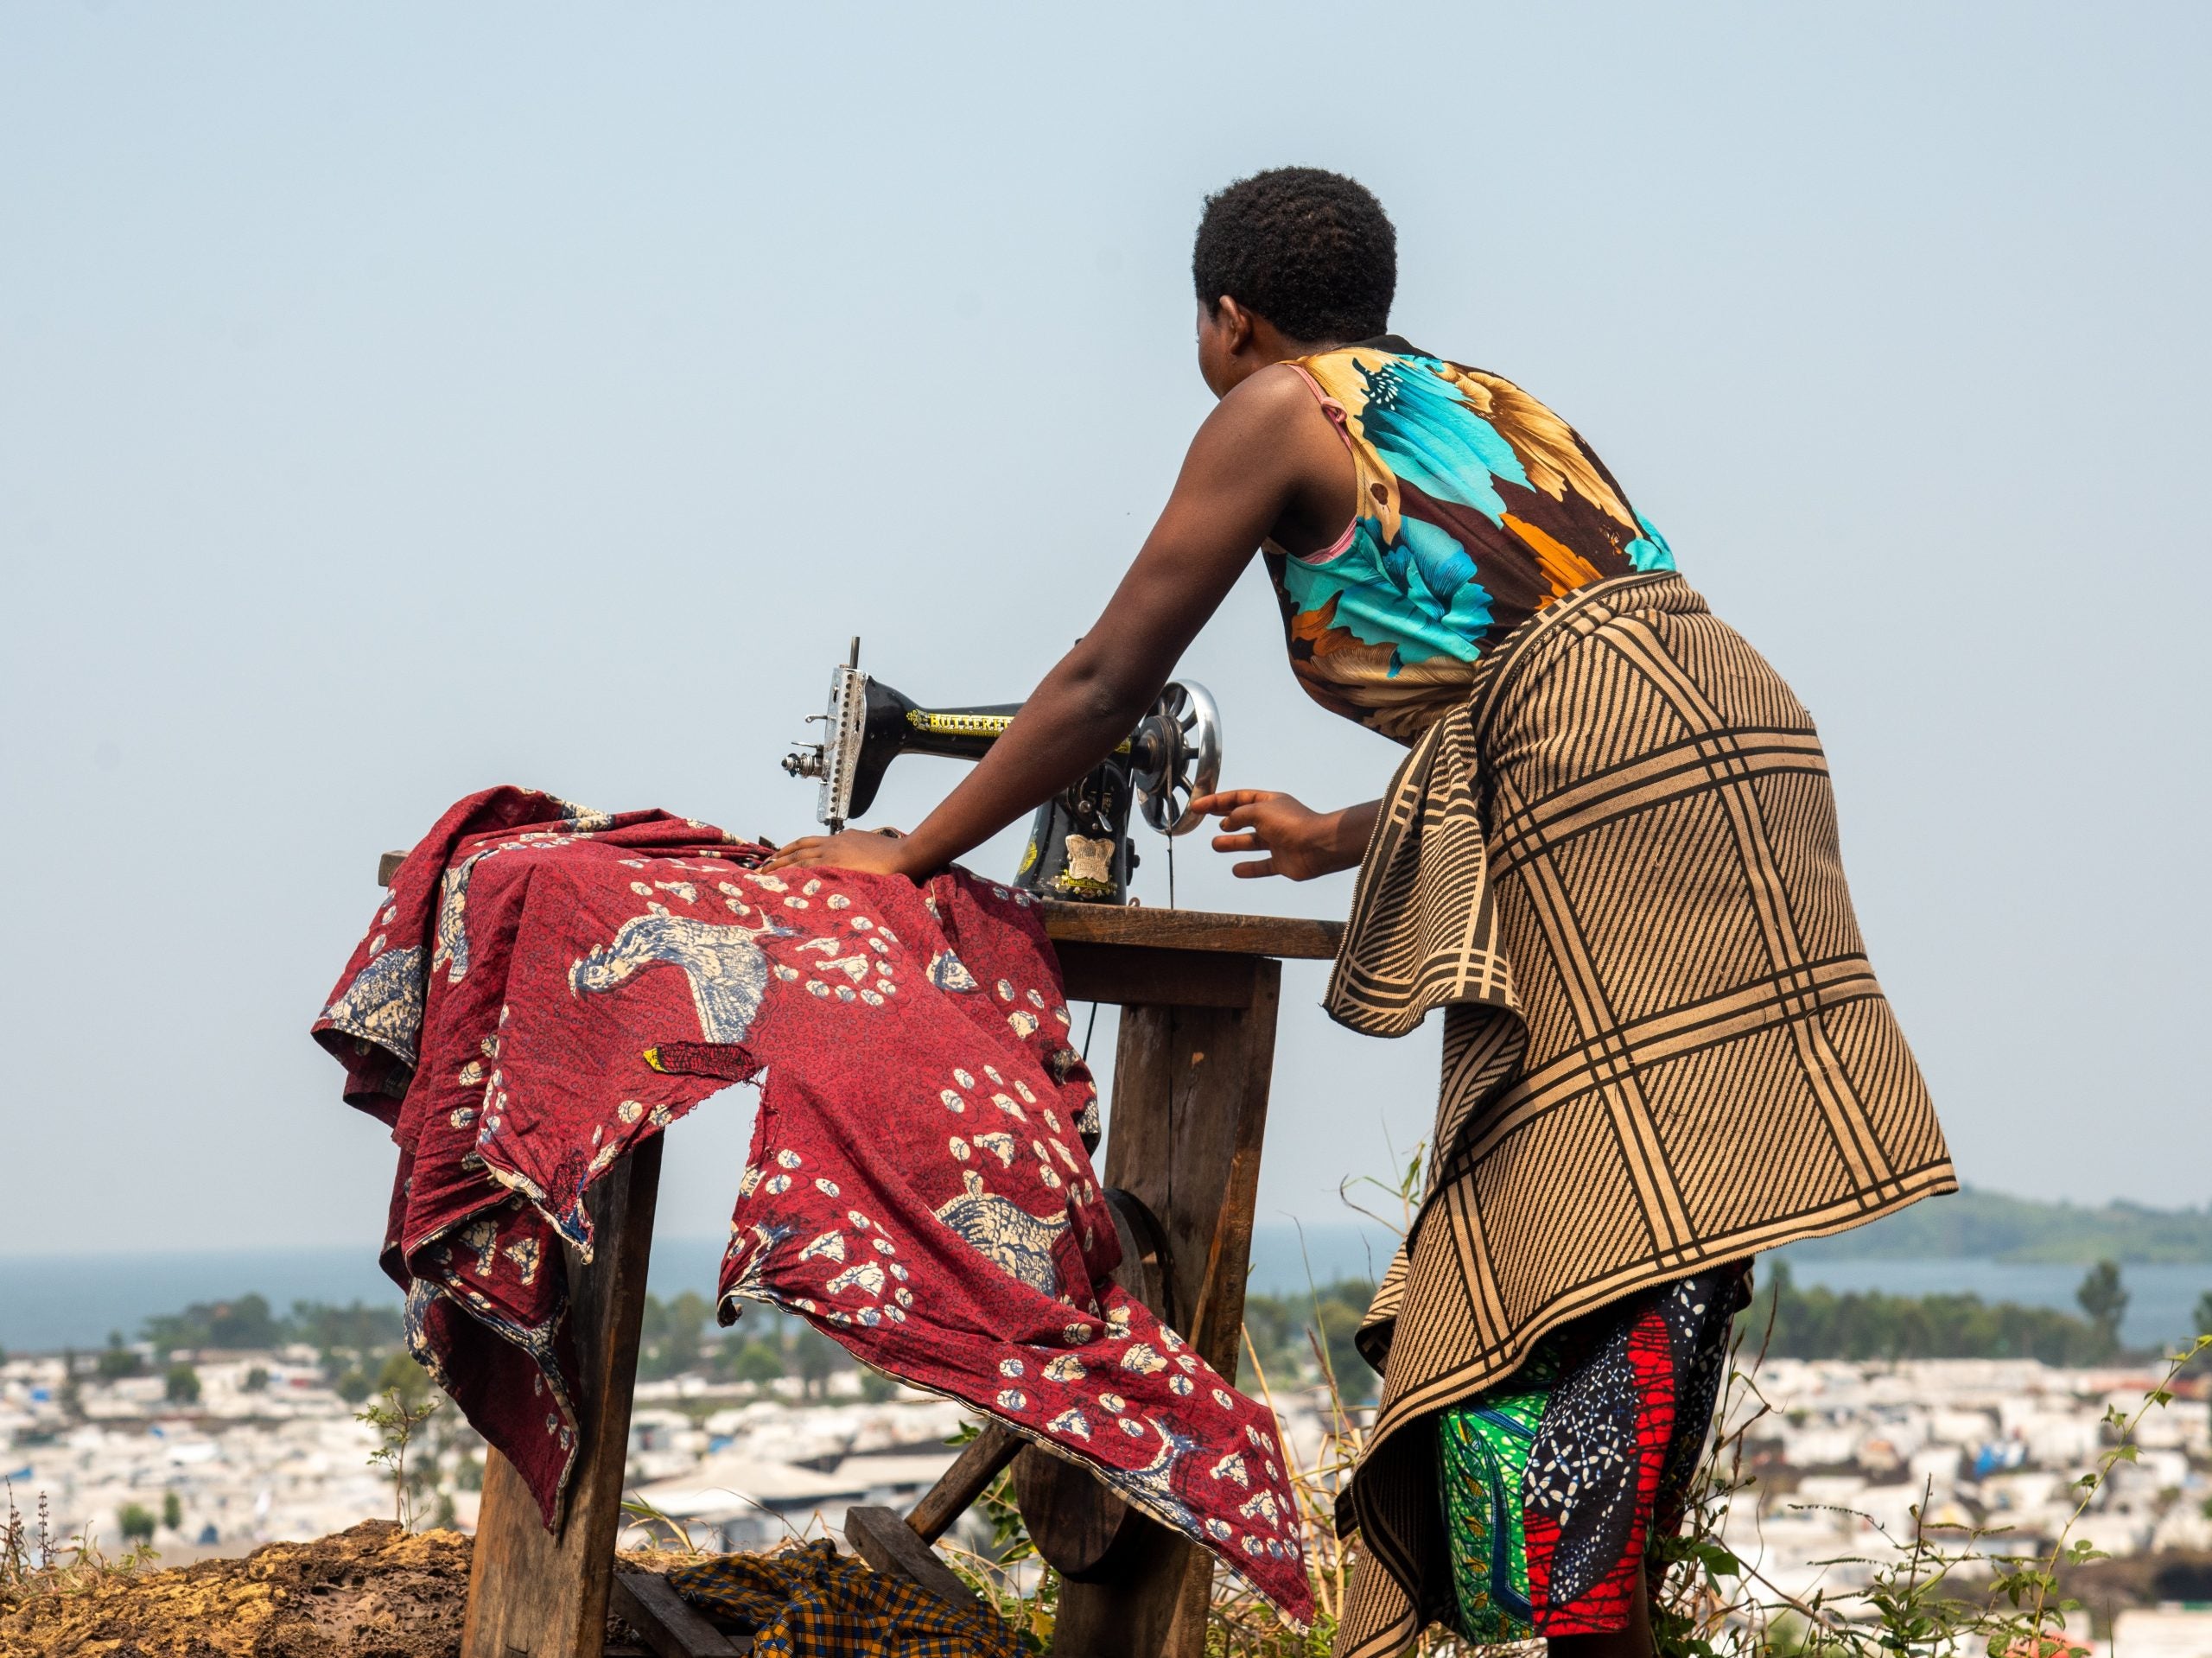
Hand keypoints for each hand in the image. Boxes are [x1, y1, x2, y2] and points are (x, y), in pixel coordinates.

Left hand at [759, 827, 919, 878]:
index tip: (781, 856)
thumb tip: (855, 861)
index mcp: (842, 839)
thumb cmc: (894, 854)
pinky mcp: (838, 865)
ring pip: (799, 859)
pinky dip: (793, 875)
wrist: (905, 855)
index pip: (810, 842)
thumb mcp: (871, 847)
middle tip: (764, 867)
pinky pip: (809, 870)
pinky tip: (782, 882)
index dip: (793, 849)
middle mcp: (834, 844)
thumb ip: (858, 852)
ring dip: (779, 866)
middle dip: (779, 857)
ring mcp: (835, 854)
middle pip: (799, 849)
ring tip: (764, 875)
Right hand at [1189, 790, 1370, 881]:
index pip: (1239, 798)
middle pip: (1243, 818)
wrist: (1319, 846)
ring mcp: (1278, 842)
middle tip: (1205, 819)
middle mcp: (1274, 821)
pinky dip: (1249, 868)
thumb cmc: (1293, 823)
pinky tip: (1236, 870)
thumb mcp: (1259, 811)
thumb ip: (1239, 815)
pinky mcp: (1282, 862)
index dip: (1217, 801)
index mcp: (1270, 803)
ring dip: (1232, 843)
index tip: (1198, 805)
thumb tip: (1227, 822)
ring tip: (1215, 845)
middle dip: (1224, 819)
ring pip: (1250, 842)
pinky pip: (1262, 866)